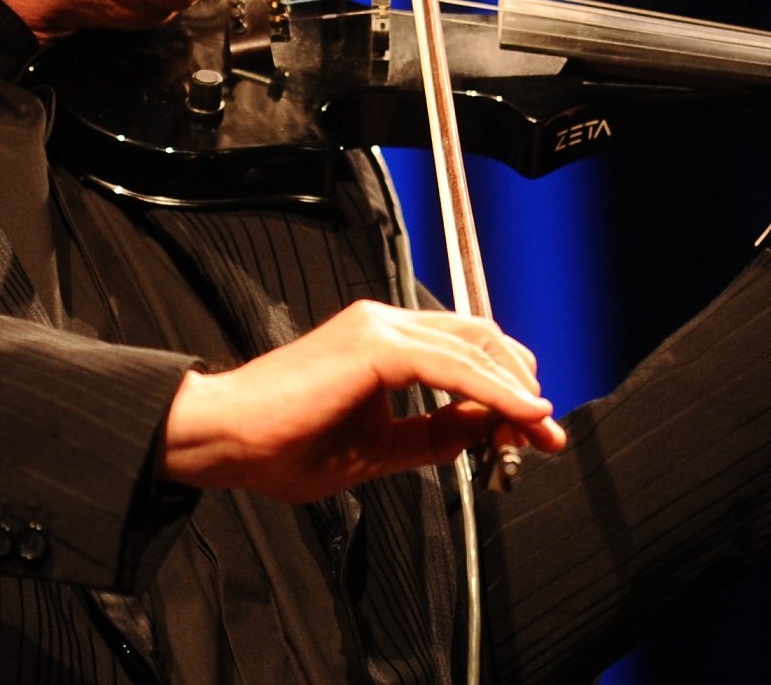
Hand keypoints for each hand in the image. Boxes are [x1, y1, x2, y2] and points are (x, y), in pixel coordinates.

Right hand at [160, 300, 566, 502]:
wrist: (223, 439)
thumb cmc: (281, 445)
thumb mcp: (377, 448)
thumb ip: (431, 435)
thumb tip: (483, 431)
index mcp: (381, 341)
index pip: (464, 349)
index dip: (505, 387)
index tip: (533, 430)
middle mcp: (384, 323)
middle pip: (480, 338)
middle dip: (521, 384)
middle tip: (547, 432)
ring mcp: (379, 328)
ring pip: (474, 345)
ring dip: (516, 389)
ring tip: (540, 428)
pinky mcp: (375, 347)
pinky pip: (453, 366)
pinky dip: (493, 389)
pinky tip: (518, 413)